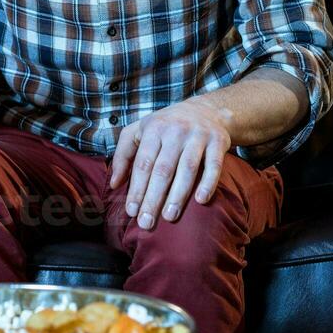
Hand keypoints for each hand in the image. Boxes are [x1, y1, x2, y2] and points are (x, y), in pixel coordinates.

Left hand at [109, 99, 232, 229]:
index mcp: (154, 129)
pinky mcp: (218, 141)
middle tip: (147, 222)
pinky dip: (208, 183)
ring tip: (170, 216)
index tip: (131, 211)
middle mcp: (175, 131)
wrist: (206, 110)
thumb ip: (123, 155)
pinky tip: (201, 200)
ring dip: (178, 195)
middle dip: (154, 197)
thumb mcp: (139, 131)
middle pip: (163, 169)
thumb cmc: (166, 126)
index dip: (137, 188)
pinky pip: (214, 165)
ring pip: (187, 168)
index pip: (143, 163)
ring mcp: (198, 136)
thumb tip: (114, 184)